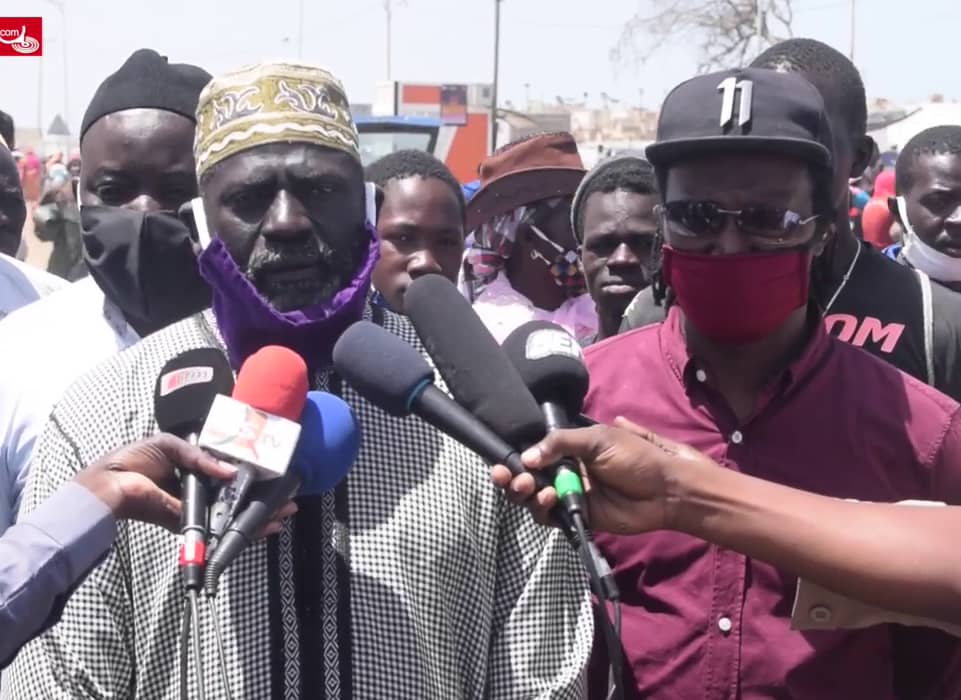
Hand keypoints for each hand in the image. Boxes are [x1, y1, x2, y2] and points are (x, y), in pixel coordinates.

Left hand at [73, 434, 296, 533]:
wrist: (109, 485)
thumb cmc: (133, 459)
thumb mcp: (172, 445)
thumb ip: (202, 457)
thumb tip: (229, 472)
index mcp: (191, 471)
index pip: (226, 475)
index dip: (249, 475)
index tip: (272, 475)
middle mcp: (196, 492)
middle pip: (234, 498)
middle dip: (261, 499)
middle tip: (288, 500)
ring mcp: (193, 510)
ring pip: (231, 515)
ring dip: (258, 515)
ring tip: (284, 512)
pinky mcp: (187, 524)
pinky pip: (217, 526)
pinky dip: (241, 527)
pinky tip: (264, 524)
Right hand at [490, 417, 709, 534]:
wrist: (667, 490)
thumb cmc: (638, 457)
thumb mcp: (599, 439)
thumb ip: (560, 443)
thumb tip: (526, 456)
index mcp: (572, 447)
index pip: (536, 451)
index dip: (517, 455)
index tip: (503, 459)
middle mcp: (568, 470)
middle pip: (529, 476)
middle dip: (513, 476)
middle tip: (507, 477)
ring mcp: (573, 494)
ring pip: (536, 497)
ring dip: (526, 492)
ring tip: (528, 487)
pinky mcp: (579, 516)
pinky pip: (552, 517)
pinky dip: (544, 510)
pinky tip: (549, 500)